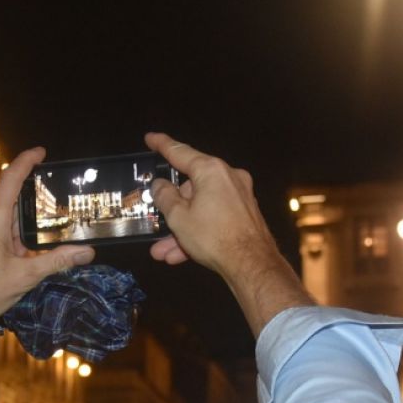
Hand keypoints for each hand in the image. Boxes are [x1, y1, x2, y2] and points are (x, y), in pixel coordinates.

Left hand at [0, 147, 94, 344]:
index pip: (11, 178)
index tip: (40, 153)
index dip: (26, 161)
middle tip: (48, 226)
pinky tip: (8, 259)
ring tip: (27, 254)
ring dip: (14, 233)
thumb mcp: (25, 276)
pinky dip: (0, 238)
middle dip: (28, 217)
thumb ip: (57, 261)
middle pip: (8, 204)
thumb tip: (87, 252)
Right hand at [145, 133, 276, 277]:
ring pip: (201, 208)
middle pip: (191, 187)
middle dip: (172, 210)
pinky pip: (215, 218)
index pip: (180, 152)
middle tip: (156, 223)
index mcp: (211, 170)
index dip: (162, 145)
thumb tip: (160, 185)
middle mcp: (228, 177)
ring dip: (182, 229)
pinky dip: (199, 232)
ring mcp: (239, 196)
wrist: (252, 264)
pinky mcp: (245, 214)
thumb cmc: (213, 236)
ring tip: (163, 251)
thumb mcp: (179, 217)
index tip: (150, 138)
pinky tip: (180, 255)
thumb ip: (165, 197)